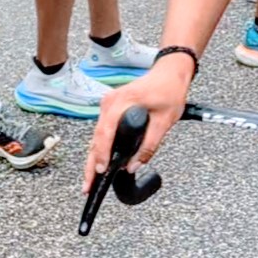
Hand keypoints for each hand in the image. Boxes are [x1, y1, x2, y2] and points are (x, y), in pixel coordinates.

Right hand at [83, 56, 193, 192]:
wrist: (169, 73)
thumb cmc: (169, 91)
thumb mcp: (164, 121)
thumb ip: (149, 145)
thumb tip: (133, 166)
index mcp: (122, 102)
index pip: (105, 132)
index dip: (101, 153)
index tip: (100, 170)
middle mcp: (110, 102)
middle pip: (96, 137)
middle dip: (91, 162)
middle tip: (87, 185)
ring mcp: (108, 104)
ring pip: (97, 135)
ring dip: (94, 156)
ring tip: (91, 179)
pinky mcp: (110, 108)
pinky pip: (102, 130)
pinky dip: (100, 146)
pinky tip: (100, 162)